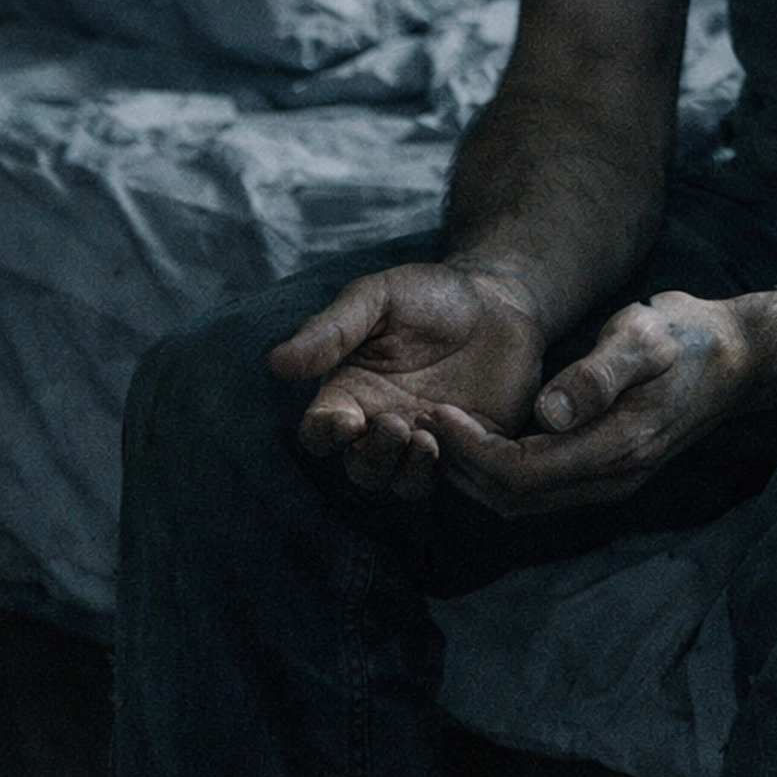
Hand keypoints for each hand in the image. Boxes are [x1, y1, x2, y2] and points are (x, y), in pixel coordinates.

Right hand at [268, 262, 544, 498]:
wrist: (499, 303)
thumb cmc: (430, 294)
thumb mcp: (378, 298)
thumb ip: (332, 330)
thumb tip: (276, 364)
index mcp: (349, 390)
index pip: (319, 431)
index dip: (324, 435)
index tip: (345, 421)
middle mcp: (377, 422)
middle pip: (356, 467)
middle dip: (370, 456)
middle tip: (395, 424)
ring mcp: (418, 439)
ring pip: (394, 481)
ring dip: (402, 470)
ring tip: (423, 438)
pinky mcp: (460, 449)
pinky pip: (440, 479)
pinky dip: (438, 471)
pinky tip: (450, 438)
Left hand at [416, 289, 748, 515]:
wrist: (733, 356)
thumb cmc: (685, 337)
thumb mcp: (643, 338)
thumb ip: (597, 376)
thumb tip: (547, 412)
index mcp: (617, 448)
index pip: (523, 474)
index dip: (472, 451)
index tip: (437, 412)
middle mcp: (611, 478)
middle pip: (514, 500)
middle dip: (464, 467)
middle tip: (425, 421)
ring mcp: (611, 481)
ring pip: (524, 501)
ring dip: (478, 473)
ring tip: (443, 429)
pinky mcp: (607, 471)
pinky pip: (540, 488)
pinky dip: (501, 470)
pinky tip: (481, 436)